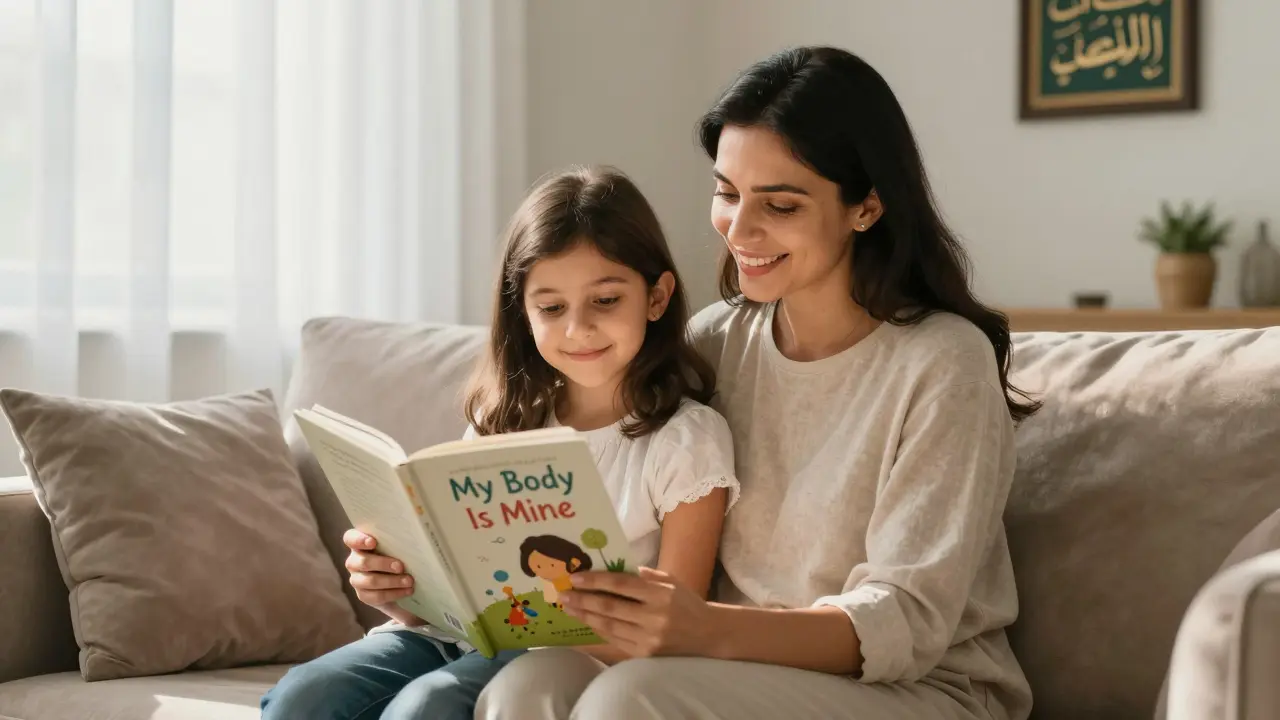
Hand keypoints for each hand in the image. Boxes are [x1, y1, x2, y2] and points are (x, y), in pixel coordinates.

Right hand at [343, 529, 423, 626]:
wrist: (400, 585)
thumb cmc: (399, 558)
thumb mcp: (398, 548)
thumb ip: (398, 542)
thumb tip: (418, 533)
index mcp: (360, 544)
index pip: (350, 538)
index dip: (359, 540)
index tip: (373, 542)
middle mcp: (354, 561)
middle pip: (362, 562)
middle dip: (383, 564)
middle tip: (401, 566)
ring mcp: (357, 579)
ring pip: (370, 581)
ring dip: (391, 581)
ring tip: (409, 581)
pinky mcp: (363, 595)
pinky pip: (376, 596)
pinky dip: (394, 593)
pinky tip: (407, 591)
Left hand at [560, 567, 714, 657]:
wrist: (707, 635)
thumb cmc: (686, 602)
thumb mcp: (670, 581)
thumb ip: (643, 575)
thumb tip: (611, 567)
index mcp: (661, 594)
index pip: (621, 586)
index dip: (596, 581)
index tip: (575, 577)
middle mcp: (654, 617)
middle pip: (610, 607)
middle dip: (583, 599)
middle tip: (563, 593)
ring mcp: (649, 639)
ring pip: (609, 626)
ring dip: (586, 616)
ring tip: (569, 607)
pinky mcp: (645, 654)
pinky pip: (615, 640)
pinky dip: (598, 630)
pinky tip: (587, 621)